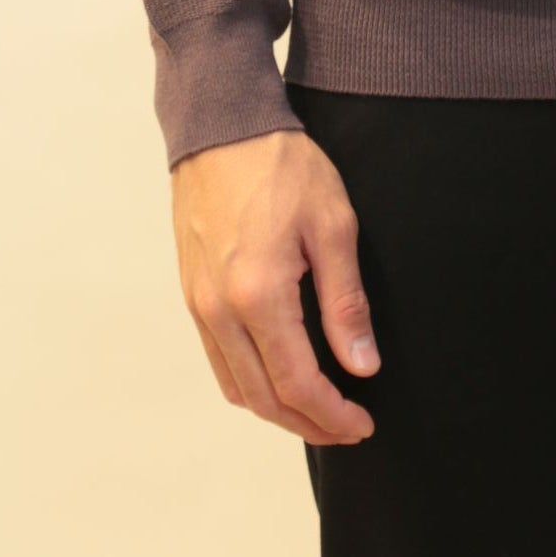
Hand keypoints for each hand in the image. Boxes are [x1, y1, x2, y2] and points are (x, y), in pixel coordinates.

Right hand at [171, 128, 381, 443]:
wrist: (221, 127)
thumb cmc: (282, 166)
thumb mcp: (332, 225)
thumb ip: (345, 303)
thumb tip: (362, 365)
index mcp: (257, 296)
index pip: (297, 384)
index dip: (332, 416)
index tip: (364, 425)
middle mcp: (219, 311)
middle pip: (263, 399)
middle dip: (308, 424)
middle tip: (347, 429)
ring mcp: (199, 305)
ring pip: (236, 387)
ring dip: (277, 410)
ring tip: (318, 411)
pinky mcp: (192, 294)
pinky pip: (218, 360)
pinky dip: (249, 384)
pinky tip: (278, 376)